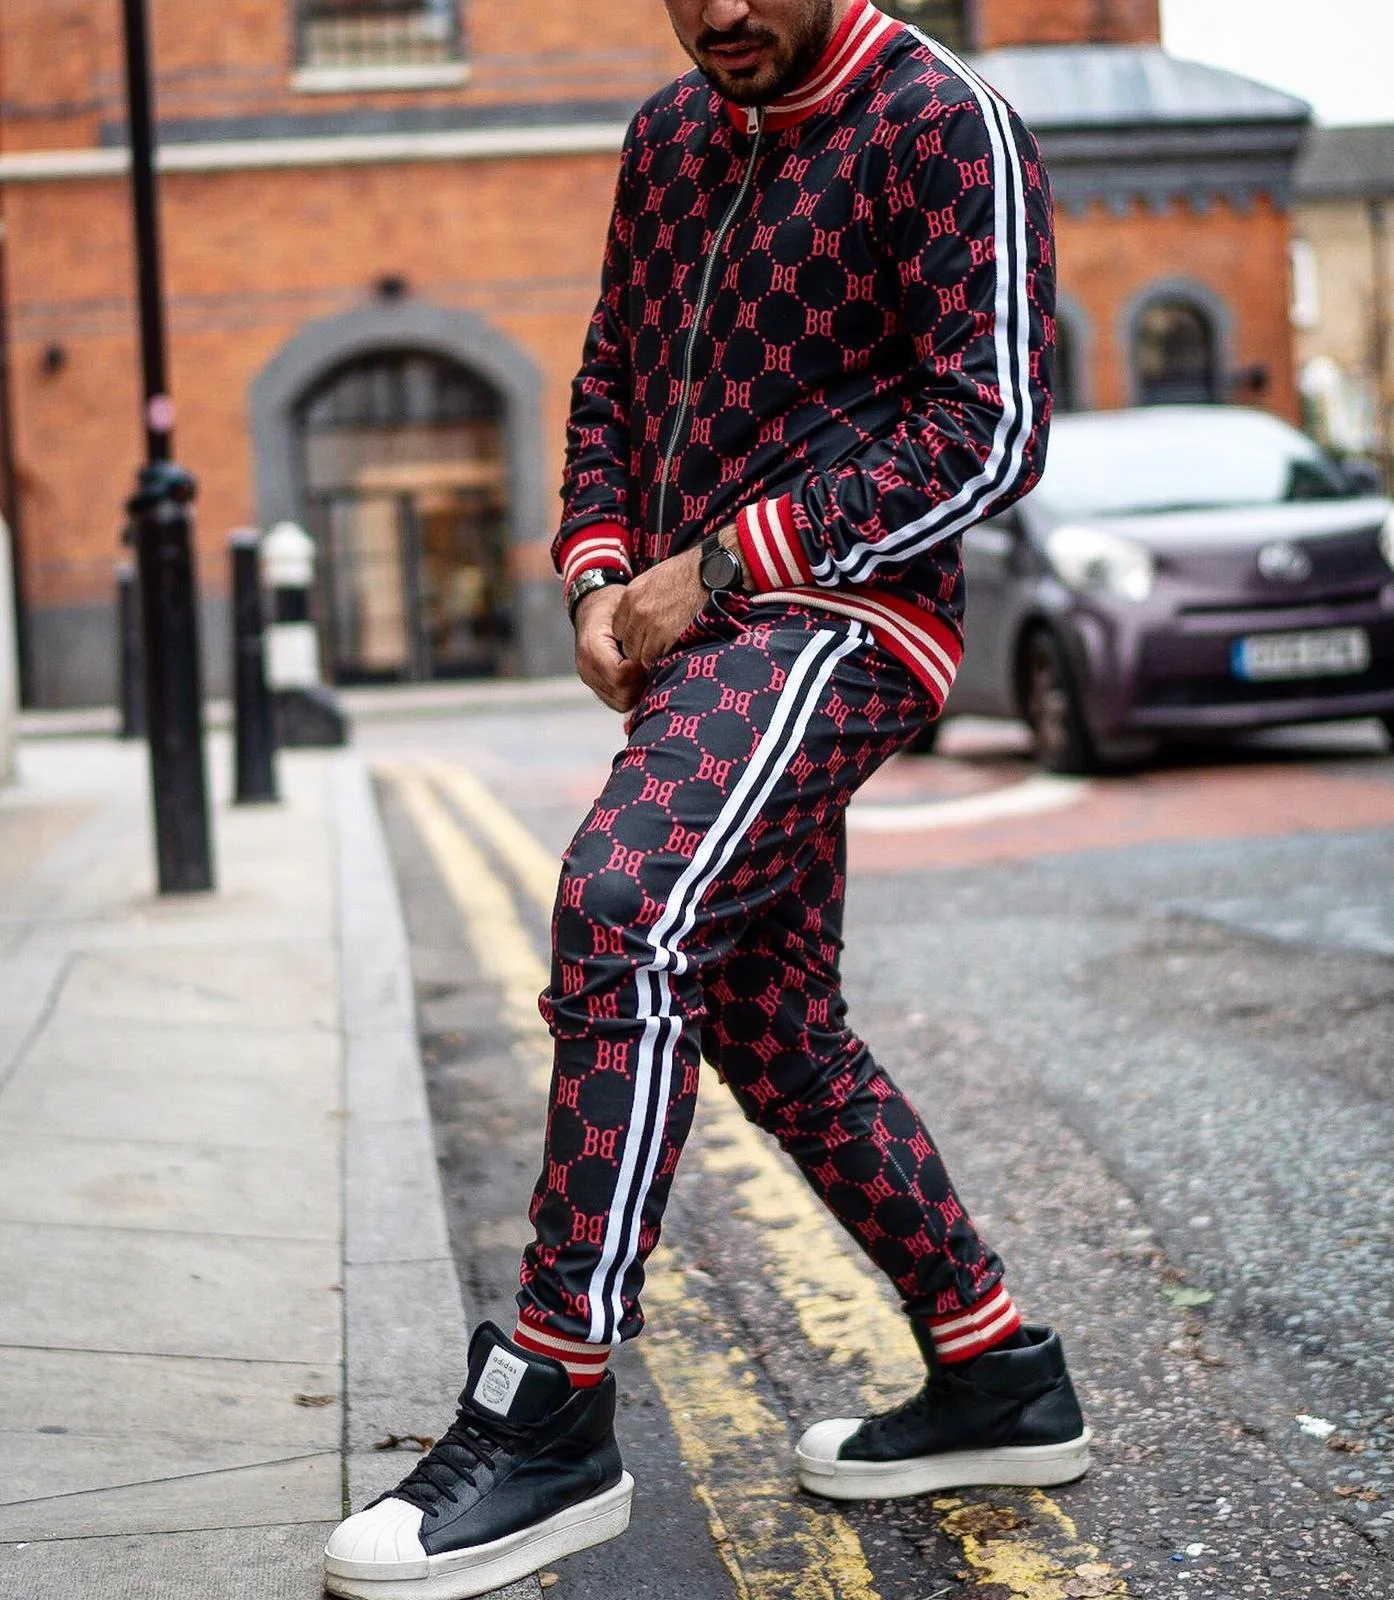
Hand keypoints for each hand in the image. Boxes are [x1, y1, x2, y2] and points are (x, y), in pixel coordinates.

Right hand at [574, 584, 648, 712]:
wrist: (593, 608)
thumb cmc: (613, 607)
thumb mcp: (626, 610)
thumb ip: (637, 632)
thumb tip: (656, 653)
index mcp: (591, 648)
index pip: (620, 676)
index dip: (641, 669)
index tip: (652, 655)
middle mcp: (586, 668)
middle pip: (622, 694)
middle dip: (642, 682)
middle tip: (654, 665)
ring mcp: (590, 680)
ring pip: (621, 702)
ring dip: (638, 690)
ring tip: (647, 669)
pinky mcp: (597, 687)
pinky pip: (618, 702)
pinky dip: (632, 693)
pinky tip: (640, 675)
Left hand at [612, 546, 705, 667]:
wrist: (711, 572)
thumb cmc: (688, 573)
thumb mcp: (655, 578)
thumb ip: (641, 597)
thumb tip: (636, 614)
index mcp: (631, 596)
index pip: (618, 629)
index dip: (632, 635)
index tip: (643, 636)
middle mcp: (637, 611)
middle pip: (628, 645)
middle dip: (641, 648)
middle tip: (657, 645)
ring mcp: (652, 625)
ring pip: (641, 656)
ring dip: (654, 655)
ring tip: (668, 646)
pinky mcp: (667, 636)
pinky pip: (659, 657)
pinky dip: (667, 655)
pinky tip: (676, 646)